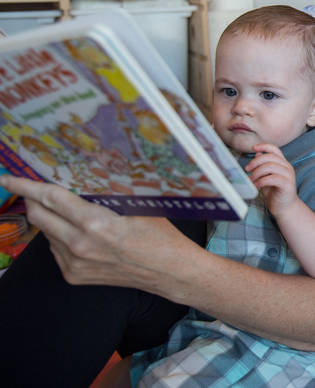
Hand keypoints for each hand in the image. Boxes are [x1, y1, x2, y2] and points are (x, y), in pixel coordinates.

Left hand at [0, 175, 192, 289]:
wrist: (168, 271)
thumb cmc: (159, 235)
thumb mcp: (138, 203)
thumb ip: (108, 189)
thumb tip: (88, 170)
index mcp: (95, 223)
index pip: (50, 198)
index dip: (27, 185)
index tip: (10, 177)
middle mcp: (79, 245)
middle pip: (38, 216)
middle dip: (32, 200)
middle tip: (34, 188)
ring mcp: (74, 263)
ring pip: (46, 233)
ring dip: (51, 219)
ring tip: (71, 212)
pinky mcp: (74, 276)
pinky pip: (56, 249)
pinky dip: (61, 237)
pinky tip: (80, 233)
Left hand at [247, 144, 298, 217]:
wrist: (284, 208)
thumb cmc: (274, 192)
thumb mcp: (266, 177)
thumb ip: (263, 166)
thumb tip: (257, 154)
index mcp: (282, 163)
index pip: (274, 149)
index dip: (264, 146)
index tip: (253, 148)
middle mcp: (287, 167)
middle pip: (269, 157)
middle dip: (255, 162)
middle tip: (247, 169)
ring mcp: (289, 175)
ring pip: (270, 166)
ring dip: (257, 172)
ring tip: (251, 180)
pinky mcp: (287, 184)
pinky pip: (272, 178)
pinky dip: (262, 181)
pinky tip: (257, 185)